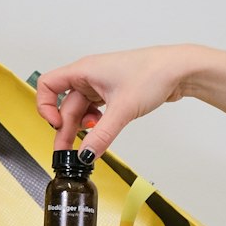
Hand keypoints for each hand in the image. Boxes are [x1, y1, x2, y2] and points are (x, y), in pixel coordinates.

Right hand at [35, 45, 197, 156]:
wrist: (179, 70)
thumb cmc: (152, 74)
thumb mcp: (123, 110)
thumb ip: (102, 135)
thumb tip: (86, 155)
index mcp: (84, 71)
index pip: (48, 85)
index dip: (46, 107)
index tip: (56, 126)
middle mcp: (89, 76)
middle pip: (66, 105)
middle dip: (66, 130)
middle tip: (69, 154)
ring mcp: (101, 84)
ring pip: (81, 110)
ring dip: (83, 129)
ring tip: (90, 144)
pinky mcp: (113, 93)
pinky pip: (96, 111)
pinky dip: (96, 125)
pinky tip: (103, 133)